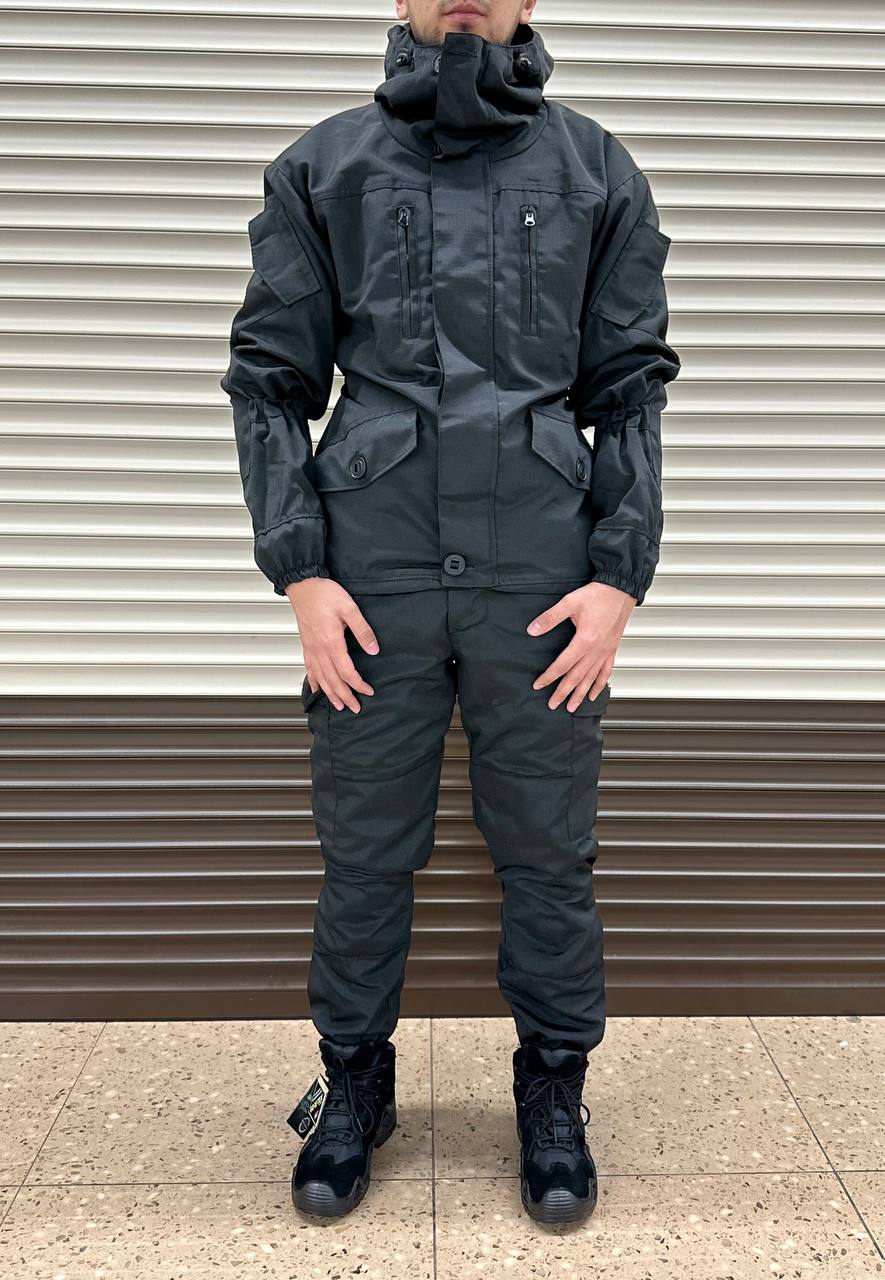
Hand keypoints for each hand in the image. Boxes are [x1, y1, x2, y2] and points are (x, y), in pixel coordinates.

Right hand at [285, 577, 378, 713]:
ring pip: (320, 678)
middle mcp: (319, 649)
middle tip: (354, 708)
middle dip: (345, 696)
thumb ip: (362, 630)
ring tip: (338, 705)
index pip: (347, 672)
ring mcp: (310, 648)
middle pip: (333, 680)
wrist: (302, 584)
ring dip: (330, 694)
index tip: (368, 691)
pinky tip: (317, 688)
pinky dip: (313, 681)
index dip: (358, 684)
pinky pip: (309, 667)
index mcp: (331, 642)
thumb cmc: (324, 593)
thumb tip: (373, 649)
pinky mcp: (306, 644)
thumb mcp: (350, 608)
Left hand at [526, 582, 635, 711]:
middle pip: (577, 677)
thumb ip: (550, 618)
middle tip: (553, 705)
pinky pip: (606, 672)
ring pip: (591, 678)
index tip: (538, 685)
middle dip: (563, 692)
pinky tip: (594, 693)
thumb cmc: (597, 594)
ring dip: (581, 694)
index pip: (562, 665)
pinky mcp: (612, 649)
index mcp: (585, 641)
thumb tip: (532, 630)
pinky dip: (600, 684)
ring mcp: (606, 651)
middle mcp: (596, 650)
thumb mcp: (569, 603)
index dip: (549, 676)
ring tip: (572, 707)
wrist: (621, 589)